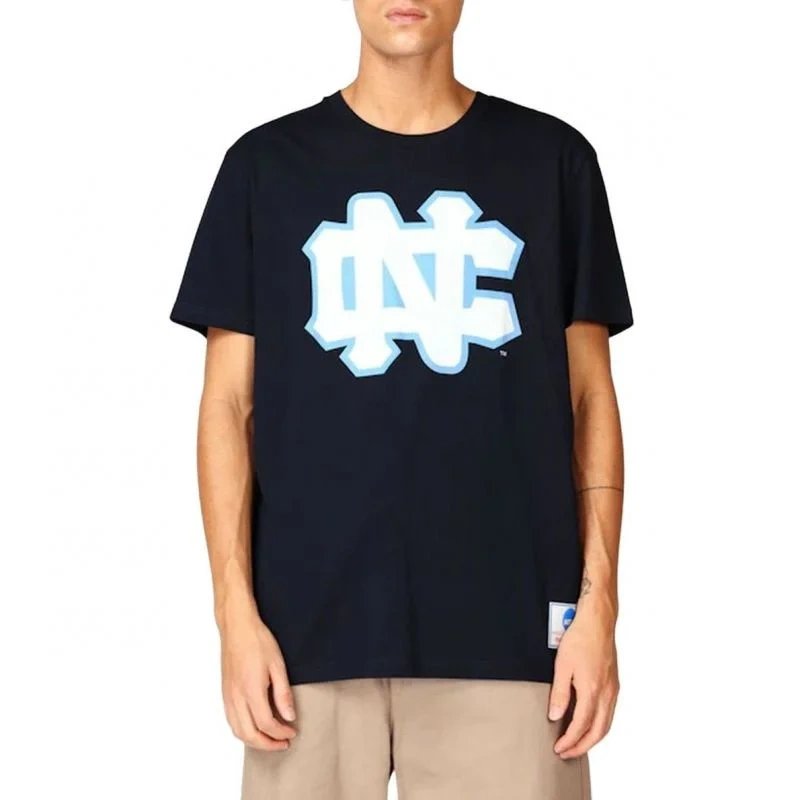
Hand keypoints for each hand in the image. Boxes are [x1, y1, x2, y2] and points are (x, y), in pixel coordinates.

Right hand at [219, 609, 296, 750]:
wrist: (237, 628)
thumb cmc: (257, 641)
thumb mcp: (278, 665)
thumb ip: (283, 693)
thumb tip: (289, 716)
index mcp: (251, 690)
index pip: (266, 724)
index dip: (281, 733)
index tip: (292, 731)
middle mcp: (236, 697)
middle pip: (249, 734)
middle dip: (267, 744)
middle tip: (283, 743)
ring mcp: (228, 696)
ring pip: (237, 731)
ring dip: (254, 741)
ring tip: (270, 740)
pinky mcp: (224, 693)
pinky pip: (231, 721)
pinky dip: (243, 731)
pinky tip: (254, 728)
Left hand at [548, 605, 618, 758]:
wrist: (597, 621)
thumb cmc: (580, 638)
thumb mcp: (562, 666)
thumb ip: (559, 694)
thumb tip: (554, 716)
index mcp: (592, 691)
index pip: (581, 726)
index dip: (570, 741)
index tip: (559, 748)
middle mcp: (606, 694)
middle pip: (598, 732)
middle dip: (582, 746)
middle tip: (567, 753)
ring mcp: (613, 689)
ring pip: (606, 724)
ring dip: (592, 739)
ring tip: (577, 744)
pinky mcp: (614, 684)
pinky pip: (610, 713)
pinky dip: (600, 726)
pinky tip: (591, 724)